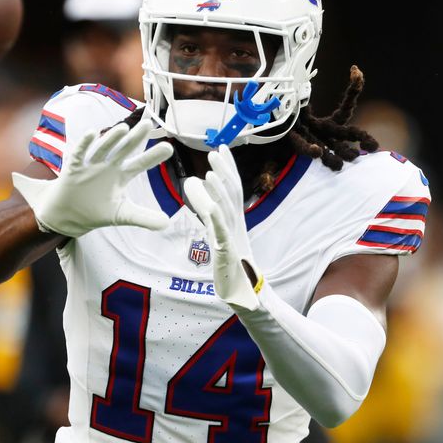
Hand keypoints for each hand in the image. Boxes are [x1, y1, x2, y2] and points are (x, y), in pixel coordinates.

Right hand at [12, 120, 173, 237]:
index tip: (169, 148)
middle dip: (135, 138)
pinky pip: (79, 154)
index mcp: (121, 175)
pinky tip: (92, 133)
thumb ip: (143, 217)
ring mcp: (91, 165)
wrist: (67, 215)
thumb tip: (166, 224)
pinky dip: (84, 144)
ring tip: (123, 128)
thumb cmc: (96, 210)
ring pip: (103, 149)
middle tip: (148, 124)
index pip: (140, 163)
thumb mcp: (122, 215)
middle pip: (124, 149)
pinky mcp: (74, 169)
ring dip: (111, 139)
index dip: (153, 156)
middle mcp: (108, 166)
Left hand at [183, 144, 261, 310]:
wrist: (245, 293)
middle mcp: (236, 225)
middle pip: (233, 193)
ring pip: (227, 210)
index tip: (221, 148)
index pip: (232, 189)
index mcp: (234, 220)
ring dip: (220, 190)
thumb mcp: (217, 233)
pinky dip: (216, 219)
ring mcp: (232, 239)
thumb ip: (208, 213)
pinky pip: (221, 234)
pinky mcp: (227, 254)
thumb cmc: (230, 264)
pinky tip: (210, 206)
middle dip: (225, 171)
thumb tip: (197, 191)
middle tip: (215, 150)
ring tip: (210, 172)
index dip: (227, 168)